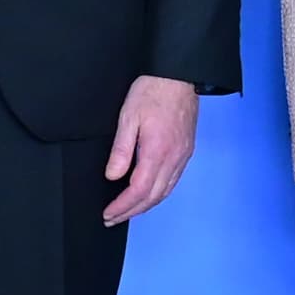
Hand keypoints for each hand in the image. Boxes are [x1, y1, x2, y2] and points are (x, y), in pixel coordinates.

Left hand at [101, 75, 201, 226]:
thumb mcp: (128, 117)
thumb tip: (113, 176)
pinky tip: (148, 194)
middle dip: (131, 211)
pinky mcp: (186, 151)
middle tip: (113, 218)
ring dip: (145, 205)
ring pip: (164, 191)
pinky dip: (158, 193)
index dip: (122, 206)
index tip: (108, 214)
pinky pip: (173, 181)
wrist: (179, 75)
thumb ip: (121, 150)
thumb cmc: (152, 90)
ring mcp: (182, 156)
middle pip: (153, 197)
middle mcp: (173, 158)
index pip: (138, 190)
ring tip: (127, 211)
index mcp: (157, 151)